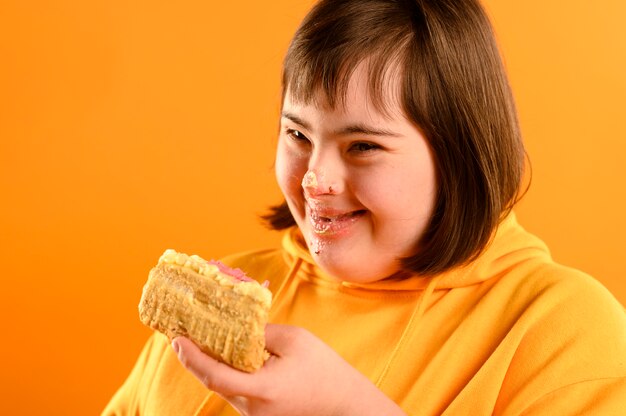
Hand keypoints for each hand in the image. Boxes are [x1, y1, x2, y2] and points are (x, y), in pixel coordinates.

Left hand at [172, 324, 405, 415]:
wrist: (345, 405)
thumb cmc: (323, 370)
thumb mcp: (294, 340)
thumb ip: (261, 333)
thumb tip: (236, 328)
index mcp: (261, 389)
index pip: (214, 375)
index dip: (191, 357)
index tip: (176, 338)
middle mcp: (252, 408)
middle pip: (214, 381)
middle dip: (196, 357)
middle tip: (182, 332)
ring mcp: (255, 415)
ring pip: (224, 387)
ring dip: (212, 364)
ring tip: (203, 338)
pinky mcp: (260, 415)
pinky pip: (237, 392)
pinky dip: (229, 372)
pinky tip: (229, 355)